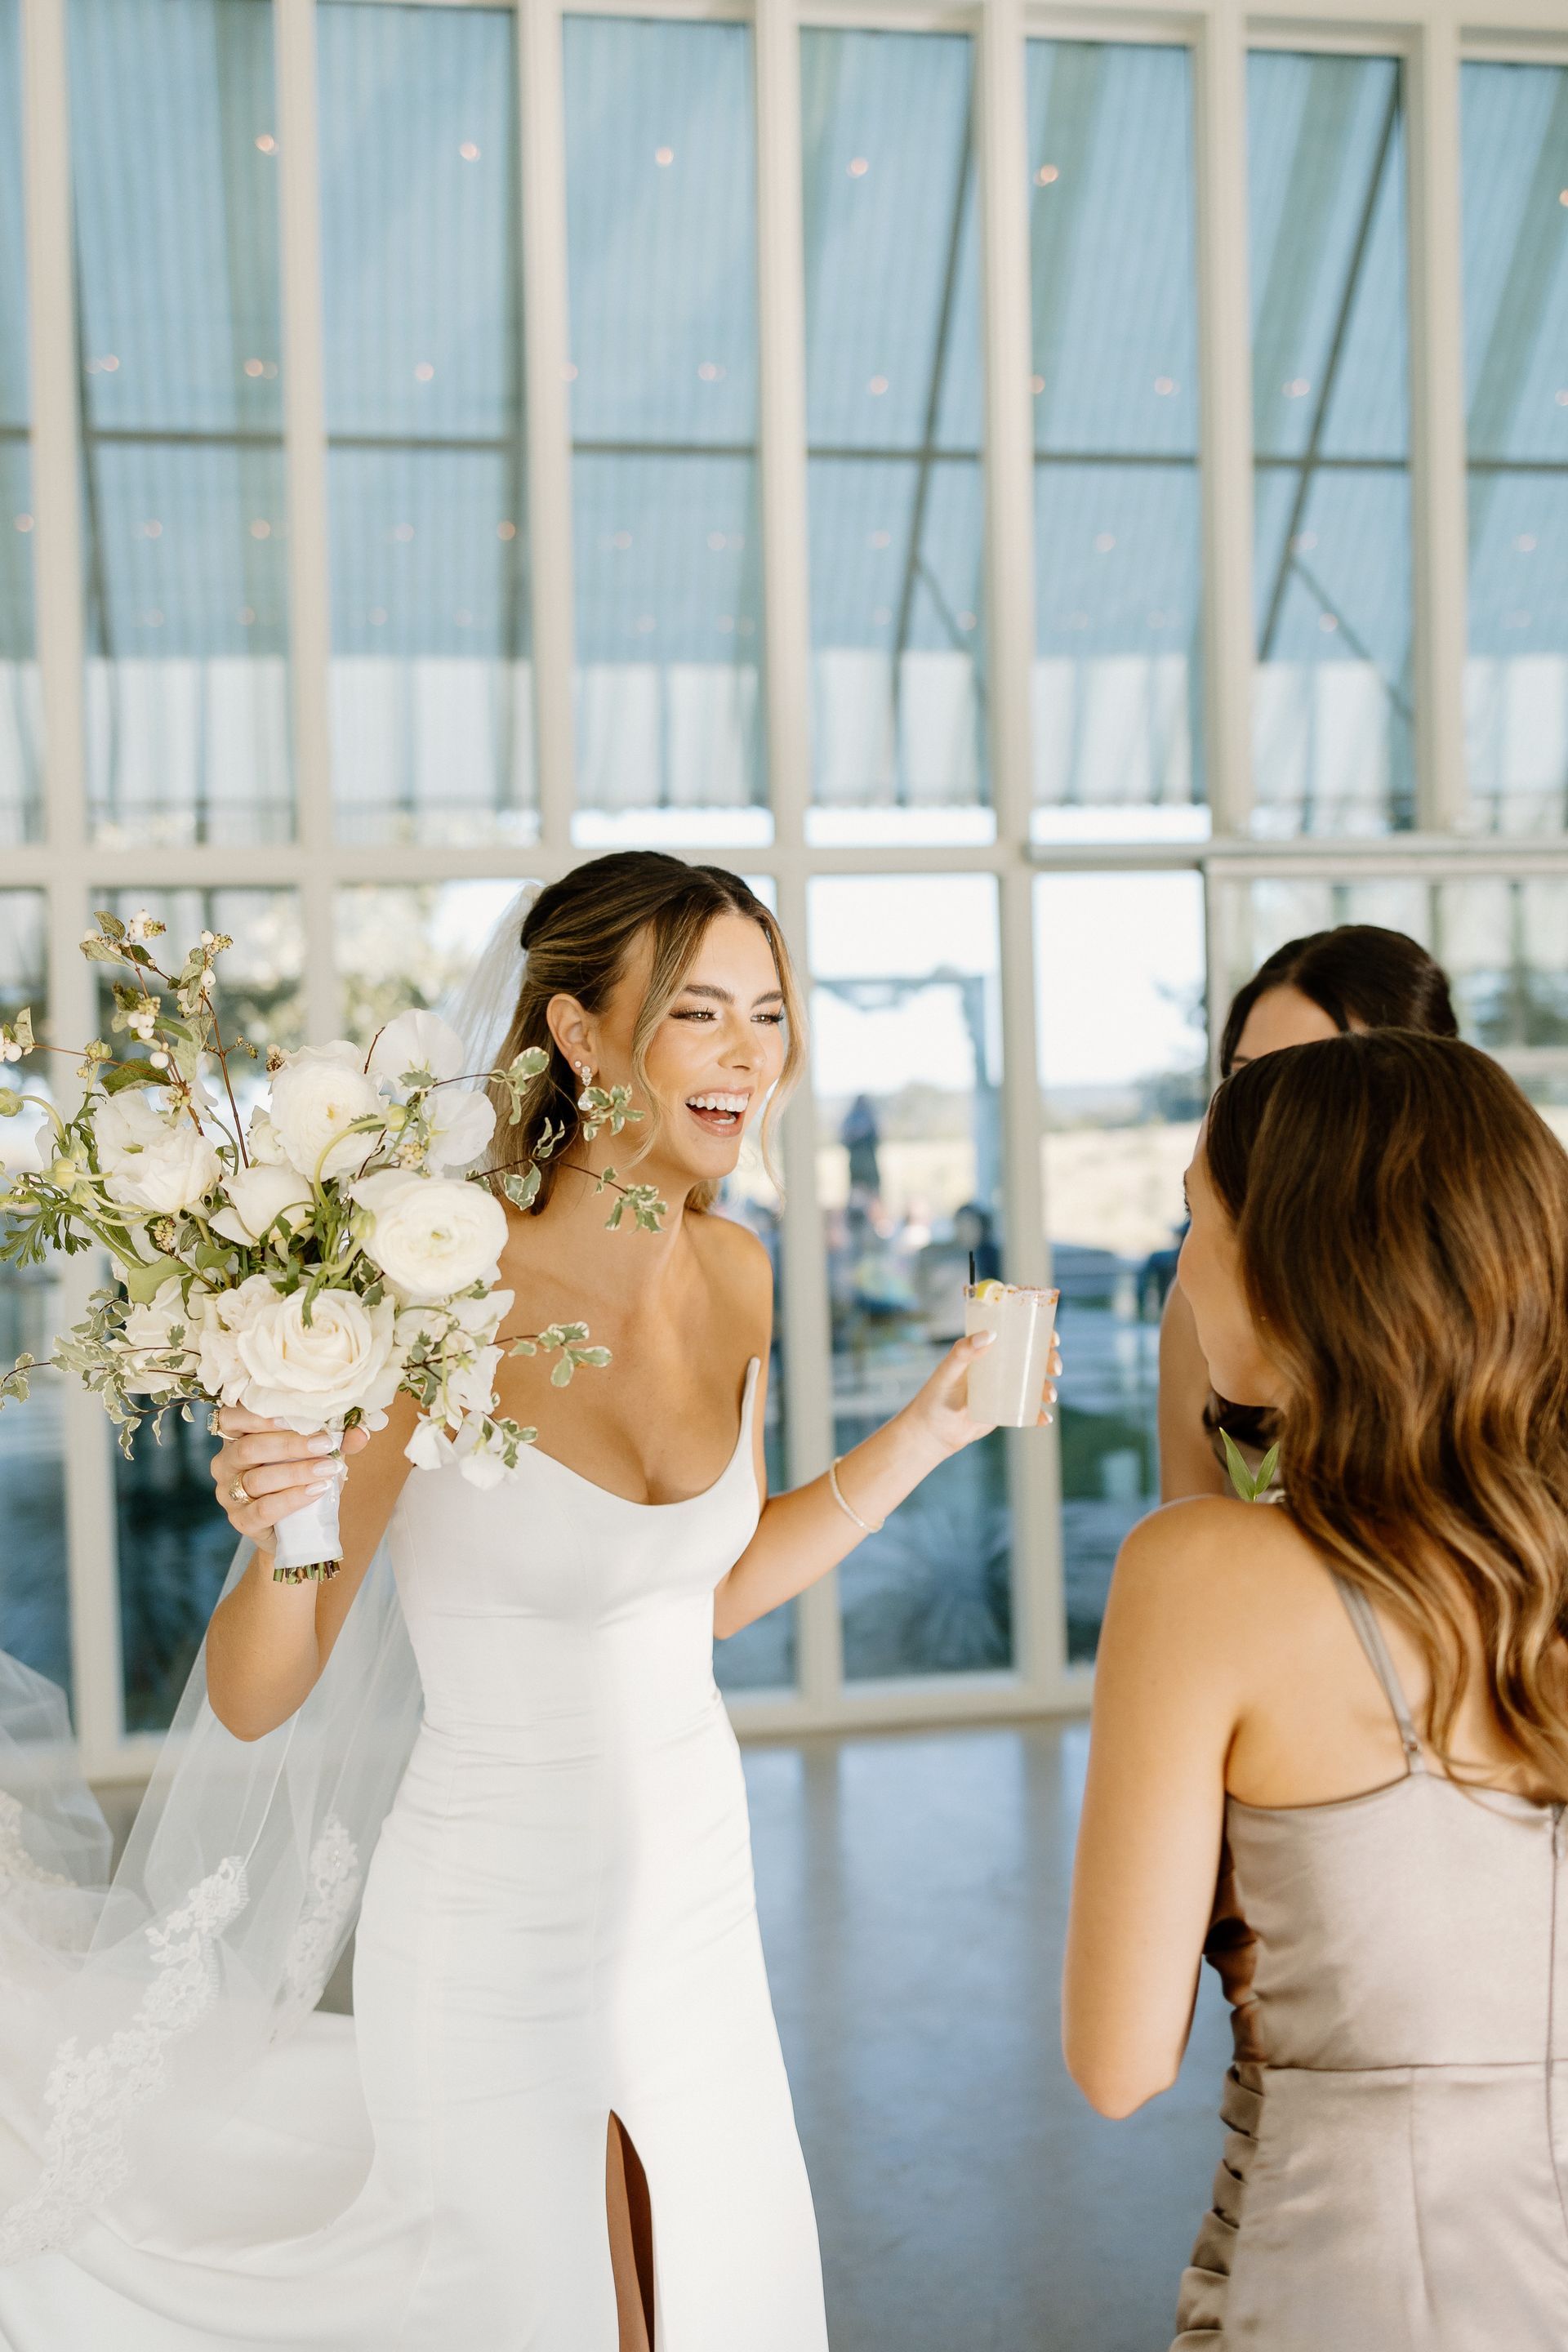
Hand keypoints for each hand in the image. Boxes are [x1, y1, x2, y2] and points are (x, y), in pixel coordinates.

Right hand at [209, 1409, 370, 1551]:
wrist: (297, 1528)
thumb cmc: (302, 1478)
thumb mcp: (319, 1453)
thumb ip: (338, 1439)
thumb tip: (360, 1431)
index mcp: (237, 1437)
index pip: (231, 1416)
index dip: (255, 1414)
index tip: (290, 1415)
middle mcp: (225, 1463)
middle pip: (248, 1448)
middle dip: (289, 1444)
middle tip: (324, 1444)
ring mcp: (228, 1494)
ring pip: (256, 1479)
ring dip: (295, 1472)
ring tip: (328, 1469)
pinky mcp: (241, 1521)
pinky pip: (263, 1509)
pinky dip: (292, 1499)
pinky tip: (316, 1490)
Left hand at [904, 1332, 1062, 1456]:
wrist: (933, 1432)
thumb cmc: (936, 1396)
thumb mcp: (948, 1371)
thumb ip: (964, 1352)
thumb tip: (990, 1334)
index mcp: (988, 1351)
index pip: (1017, 1335)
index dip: (1039, 1333)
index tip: (1052, 1338)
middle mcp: (1000, 1367)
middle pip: (1034, 1358)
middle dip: (1050, 1361)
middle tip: (1054, 1368)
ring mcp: (1005, 1389)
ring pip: (1035, 1384)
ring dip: (1048, 1387)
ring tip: (1049, 1397)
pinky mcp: (1006, 1410)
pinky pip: (1029, 1411)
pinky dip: (1040, 1414)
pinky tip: (1044, 1419)